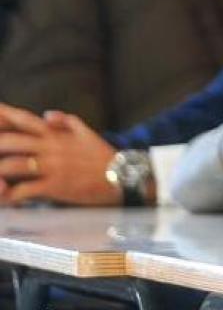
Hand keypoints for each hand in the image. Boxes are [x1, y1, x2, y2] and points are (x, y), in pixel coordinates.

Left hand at [0, 104, 121, 205]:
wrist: (122, 176)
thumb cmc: (103, 156)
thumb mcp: (87, 133)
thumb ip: (67, 121)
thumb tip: (46, 114)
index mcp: (56, 134)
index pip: (25, 120)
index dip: (5, 115)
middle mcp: (51, 148)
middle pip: (12, 141)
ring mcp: (51, 167)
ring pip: (13, 165)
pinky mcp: (54, 186)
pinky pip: (26, 190)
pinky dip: (11, 195)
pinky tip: (7, 197)